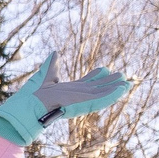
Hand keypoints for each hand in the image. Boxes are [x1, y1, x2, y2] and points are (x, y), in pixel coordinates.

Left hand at [0, 57, 135, 146]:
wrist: (30, 104)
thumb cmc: (34, 94)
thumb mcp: (46, 75)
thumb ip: (52, 65)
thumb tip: (55, 53)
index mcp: (69, 89)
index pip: (86, 82)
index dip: (96, 76)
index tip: (105, 69)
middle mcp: (77, 95)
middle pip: (98, 88)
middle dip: (110, 83)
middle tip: (123, 77)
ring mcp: (82, 100)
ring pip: (103, 94)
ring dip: (115, 89)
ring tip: (128, 84)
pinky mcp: (84, 104)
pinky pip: (102, 100)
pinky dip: (112, 95)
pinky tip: (122, 90)